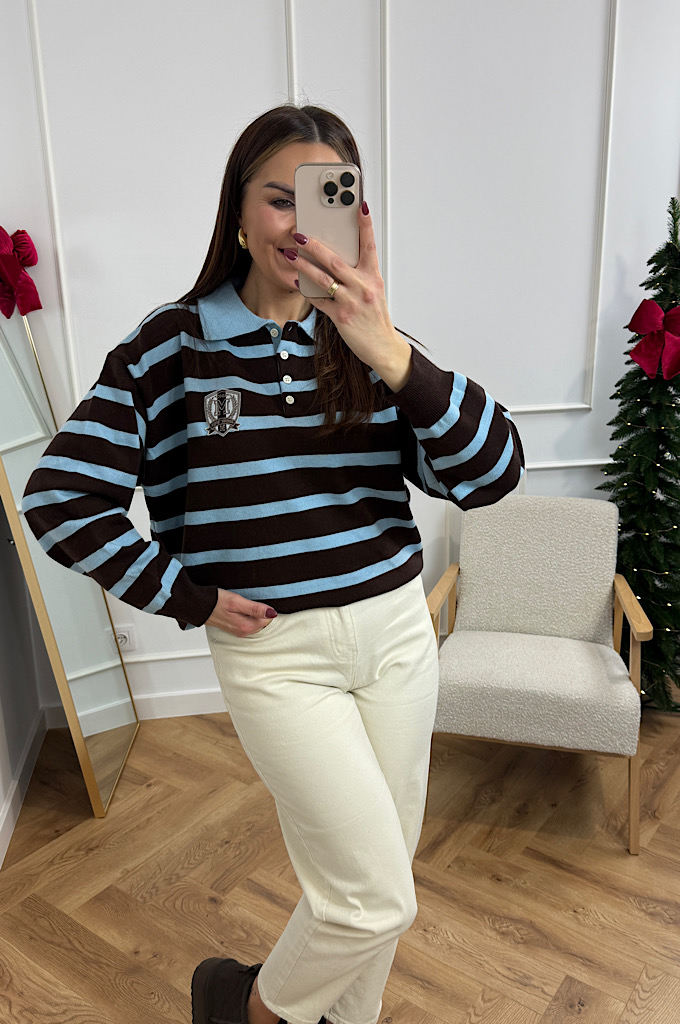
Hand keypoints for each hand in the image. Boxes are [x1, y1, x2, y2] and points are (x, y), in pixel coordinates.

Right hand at [206, 588, 276, 635]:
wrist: (198, 606)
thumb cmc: (215, 602)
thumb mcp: (236, 601)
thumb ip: (255, 608)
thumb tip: (272, 613)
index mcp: (246, 627)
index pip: (268, 619)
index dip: (263, 608)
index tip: (253, 602)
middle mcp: (243, 632)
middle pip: (262, 622)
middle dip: (258, 611)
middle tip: (245, 603)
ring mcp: (239, 631)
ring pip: (255, 622)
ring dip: (252, 613)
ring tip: (240, 606)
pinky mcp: (235, 628)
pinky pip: (248, 622)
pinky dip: (247, 615)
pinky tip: (238, 609)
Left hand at [284, 203, 412, 391]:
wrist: (382, 347)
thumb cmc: (376, 318)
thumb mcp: (374, 291)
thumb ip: (360, 274)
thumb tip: (341, 258)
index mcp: (373, 277)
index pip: (370, 245)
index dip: (365, 225)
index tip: (360, 205)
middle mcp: (363, 287)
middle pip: (336, 261)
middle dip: (315, 245)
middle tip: (300, 234)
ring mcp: (351, 302)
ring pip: (323, 279)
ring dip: (303, 265)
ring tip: (290, 255)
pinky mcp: (341, 317)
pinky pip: (319, 300)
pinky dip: (306, 290)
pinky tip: (295, 282)